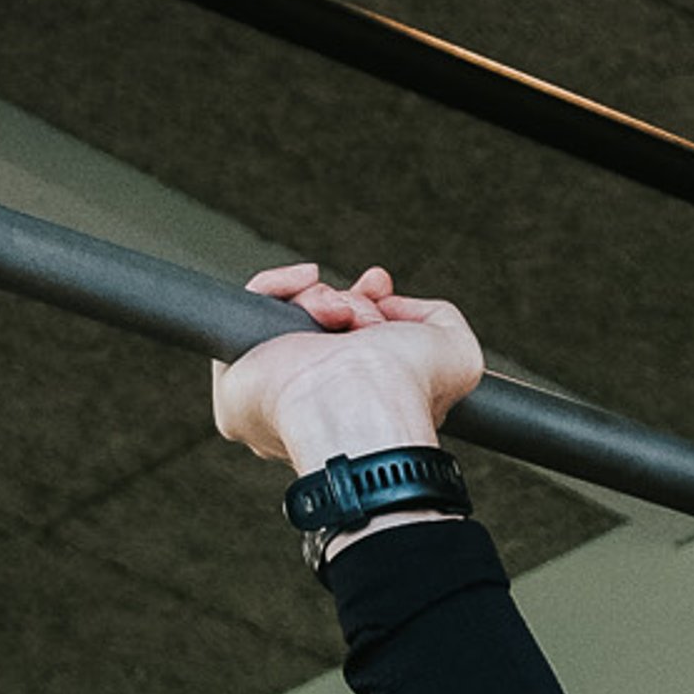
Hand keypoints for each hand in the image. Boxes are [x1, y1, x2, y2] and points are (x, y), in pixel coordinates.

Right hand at [211, 263, 485, 481]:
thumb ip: (442, 322)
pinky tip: (307, 288)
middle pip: (320, 328)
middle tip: (368, 299)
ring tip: (344, 315)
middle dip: (347, 300)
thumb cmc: (406, 396)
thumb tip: (402, 306)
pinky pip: (248, 307)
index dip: (368, 310)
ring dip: (322, 298)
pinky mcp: (236, 379)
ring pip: (287, 314)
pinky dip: (277, 286)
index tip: (382, 294)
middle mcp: (315, 400)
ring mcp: (273, 389)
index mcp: (359, 406)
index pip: (352, 349)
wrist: (360, 402)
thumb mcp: (458, 356)